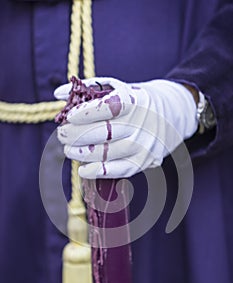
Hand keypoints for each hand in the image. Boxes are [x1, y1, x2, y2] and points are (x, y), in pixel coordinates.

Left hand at [55, 77, 197, 178]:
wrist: (172, 114)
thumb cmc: (137, 100)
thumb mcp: (119, 87)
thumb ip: (89, 88)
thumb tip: (58, 94)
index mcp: (135, 101)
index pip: (107, 108)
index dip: (84, 113)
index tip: (68, 117)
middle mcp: (141, 123)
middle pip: (102, 133)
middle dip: (76, 135)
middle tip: (62, 135)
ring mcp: (144, 145)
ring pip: (106, 153)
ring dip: (81, 154)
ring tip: (68, 149)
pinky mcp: (144, 161)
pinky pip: (118, 170)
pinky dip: (98, 172)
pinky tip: (83, 169)